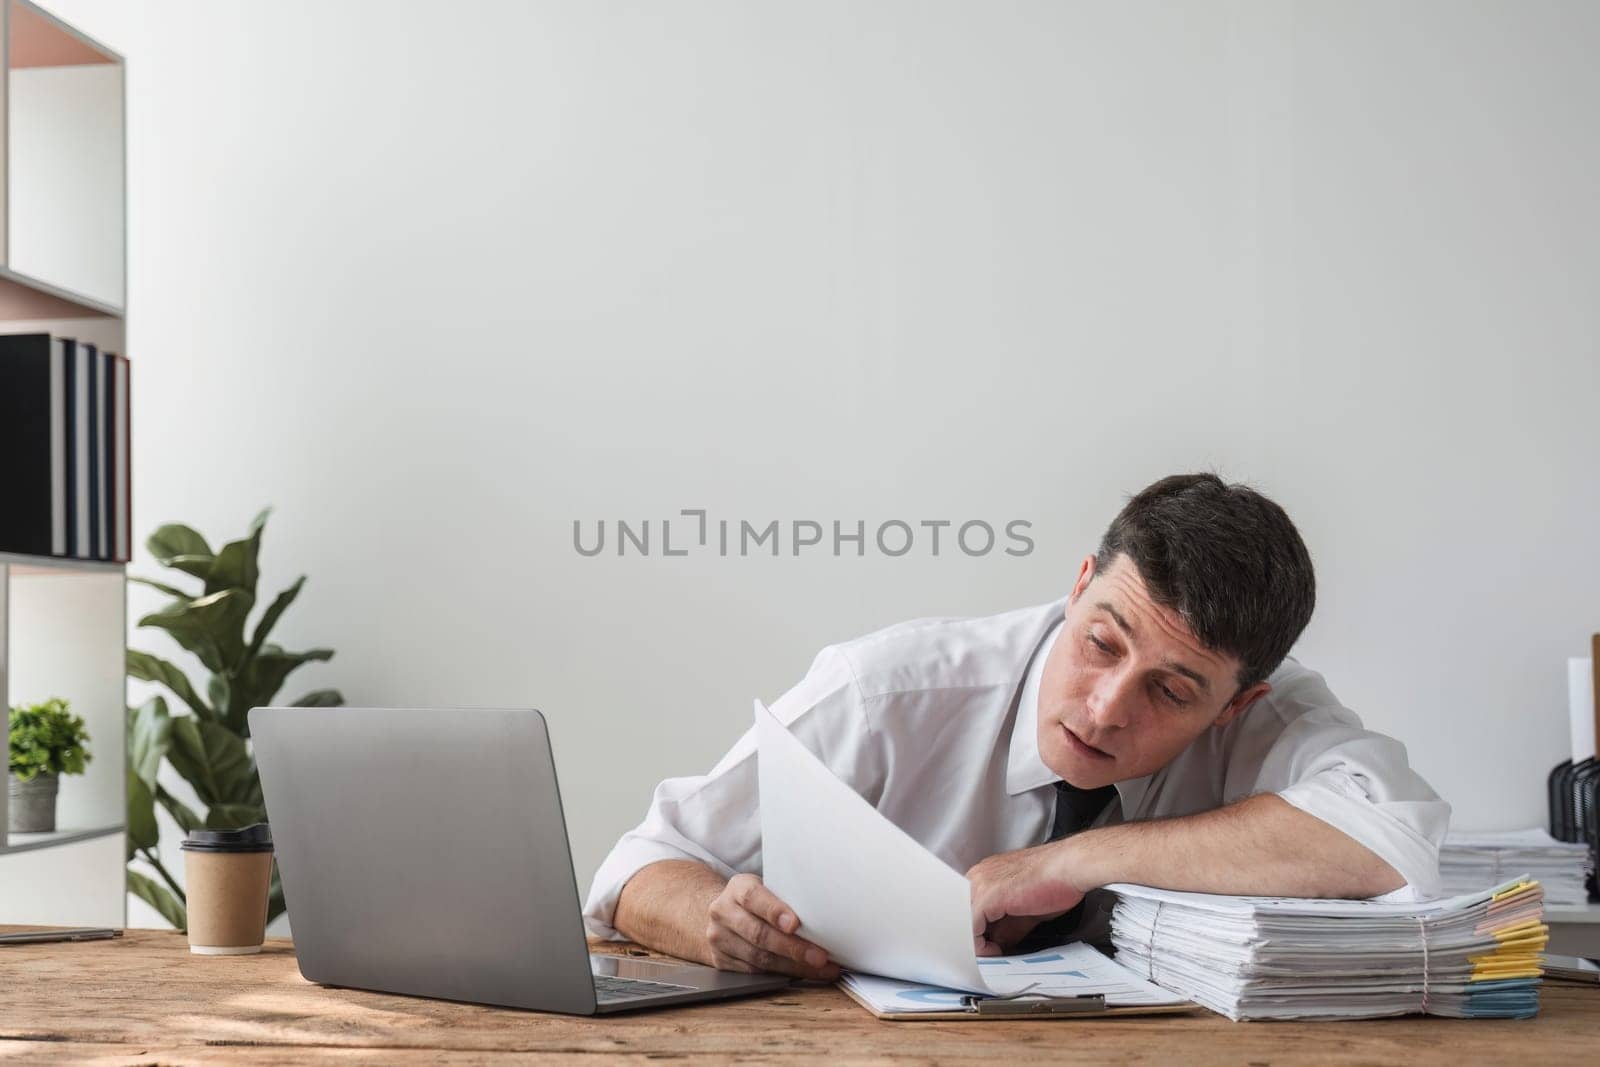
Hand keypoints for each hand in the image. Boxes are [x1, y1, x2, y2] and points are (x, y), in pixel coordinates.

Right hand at [704, 873, 841, 980]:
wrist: (722, 913)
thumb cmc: (755, 900)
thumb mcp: (764, 887)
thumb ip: (784, 896)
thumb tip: (824, 910)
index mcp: (737, 888)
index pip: (754, 897)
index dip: (775, 911)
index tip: (795, 924)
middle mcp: (723, 912)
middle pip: (758, 934)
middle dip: (793, 948)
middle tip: (820, 957)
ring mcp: (719, 939)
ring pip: (758, 958)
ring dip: (793, 967)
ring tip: (820, 969)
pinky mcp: (721, 961)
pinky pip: (755, 973)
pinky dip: (782, 974)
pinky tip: (802, 973)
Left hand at [966, 841, 1086, 955]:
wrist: (1070, 867)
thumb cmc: (1056, 881)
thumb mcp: (1027, 910)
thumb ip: (1008, 927)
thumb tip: (999, 944)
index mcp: (986, 874)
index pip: (968, 907)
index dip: (976, 931)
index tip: (988, 947)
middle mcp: (979, 876)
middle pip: (961, 913)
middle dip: (973, 937)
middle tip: (987, 954)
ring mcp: (981, 883)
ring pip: (962, 920)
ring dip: (974, 942)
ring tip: (991, 955)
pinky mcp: (988, 895)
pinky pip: (972, 926)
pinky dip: (979, 944)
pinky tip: (994, 952)